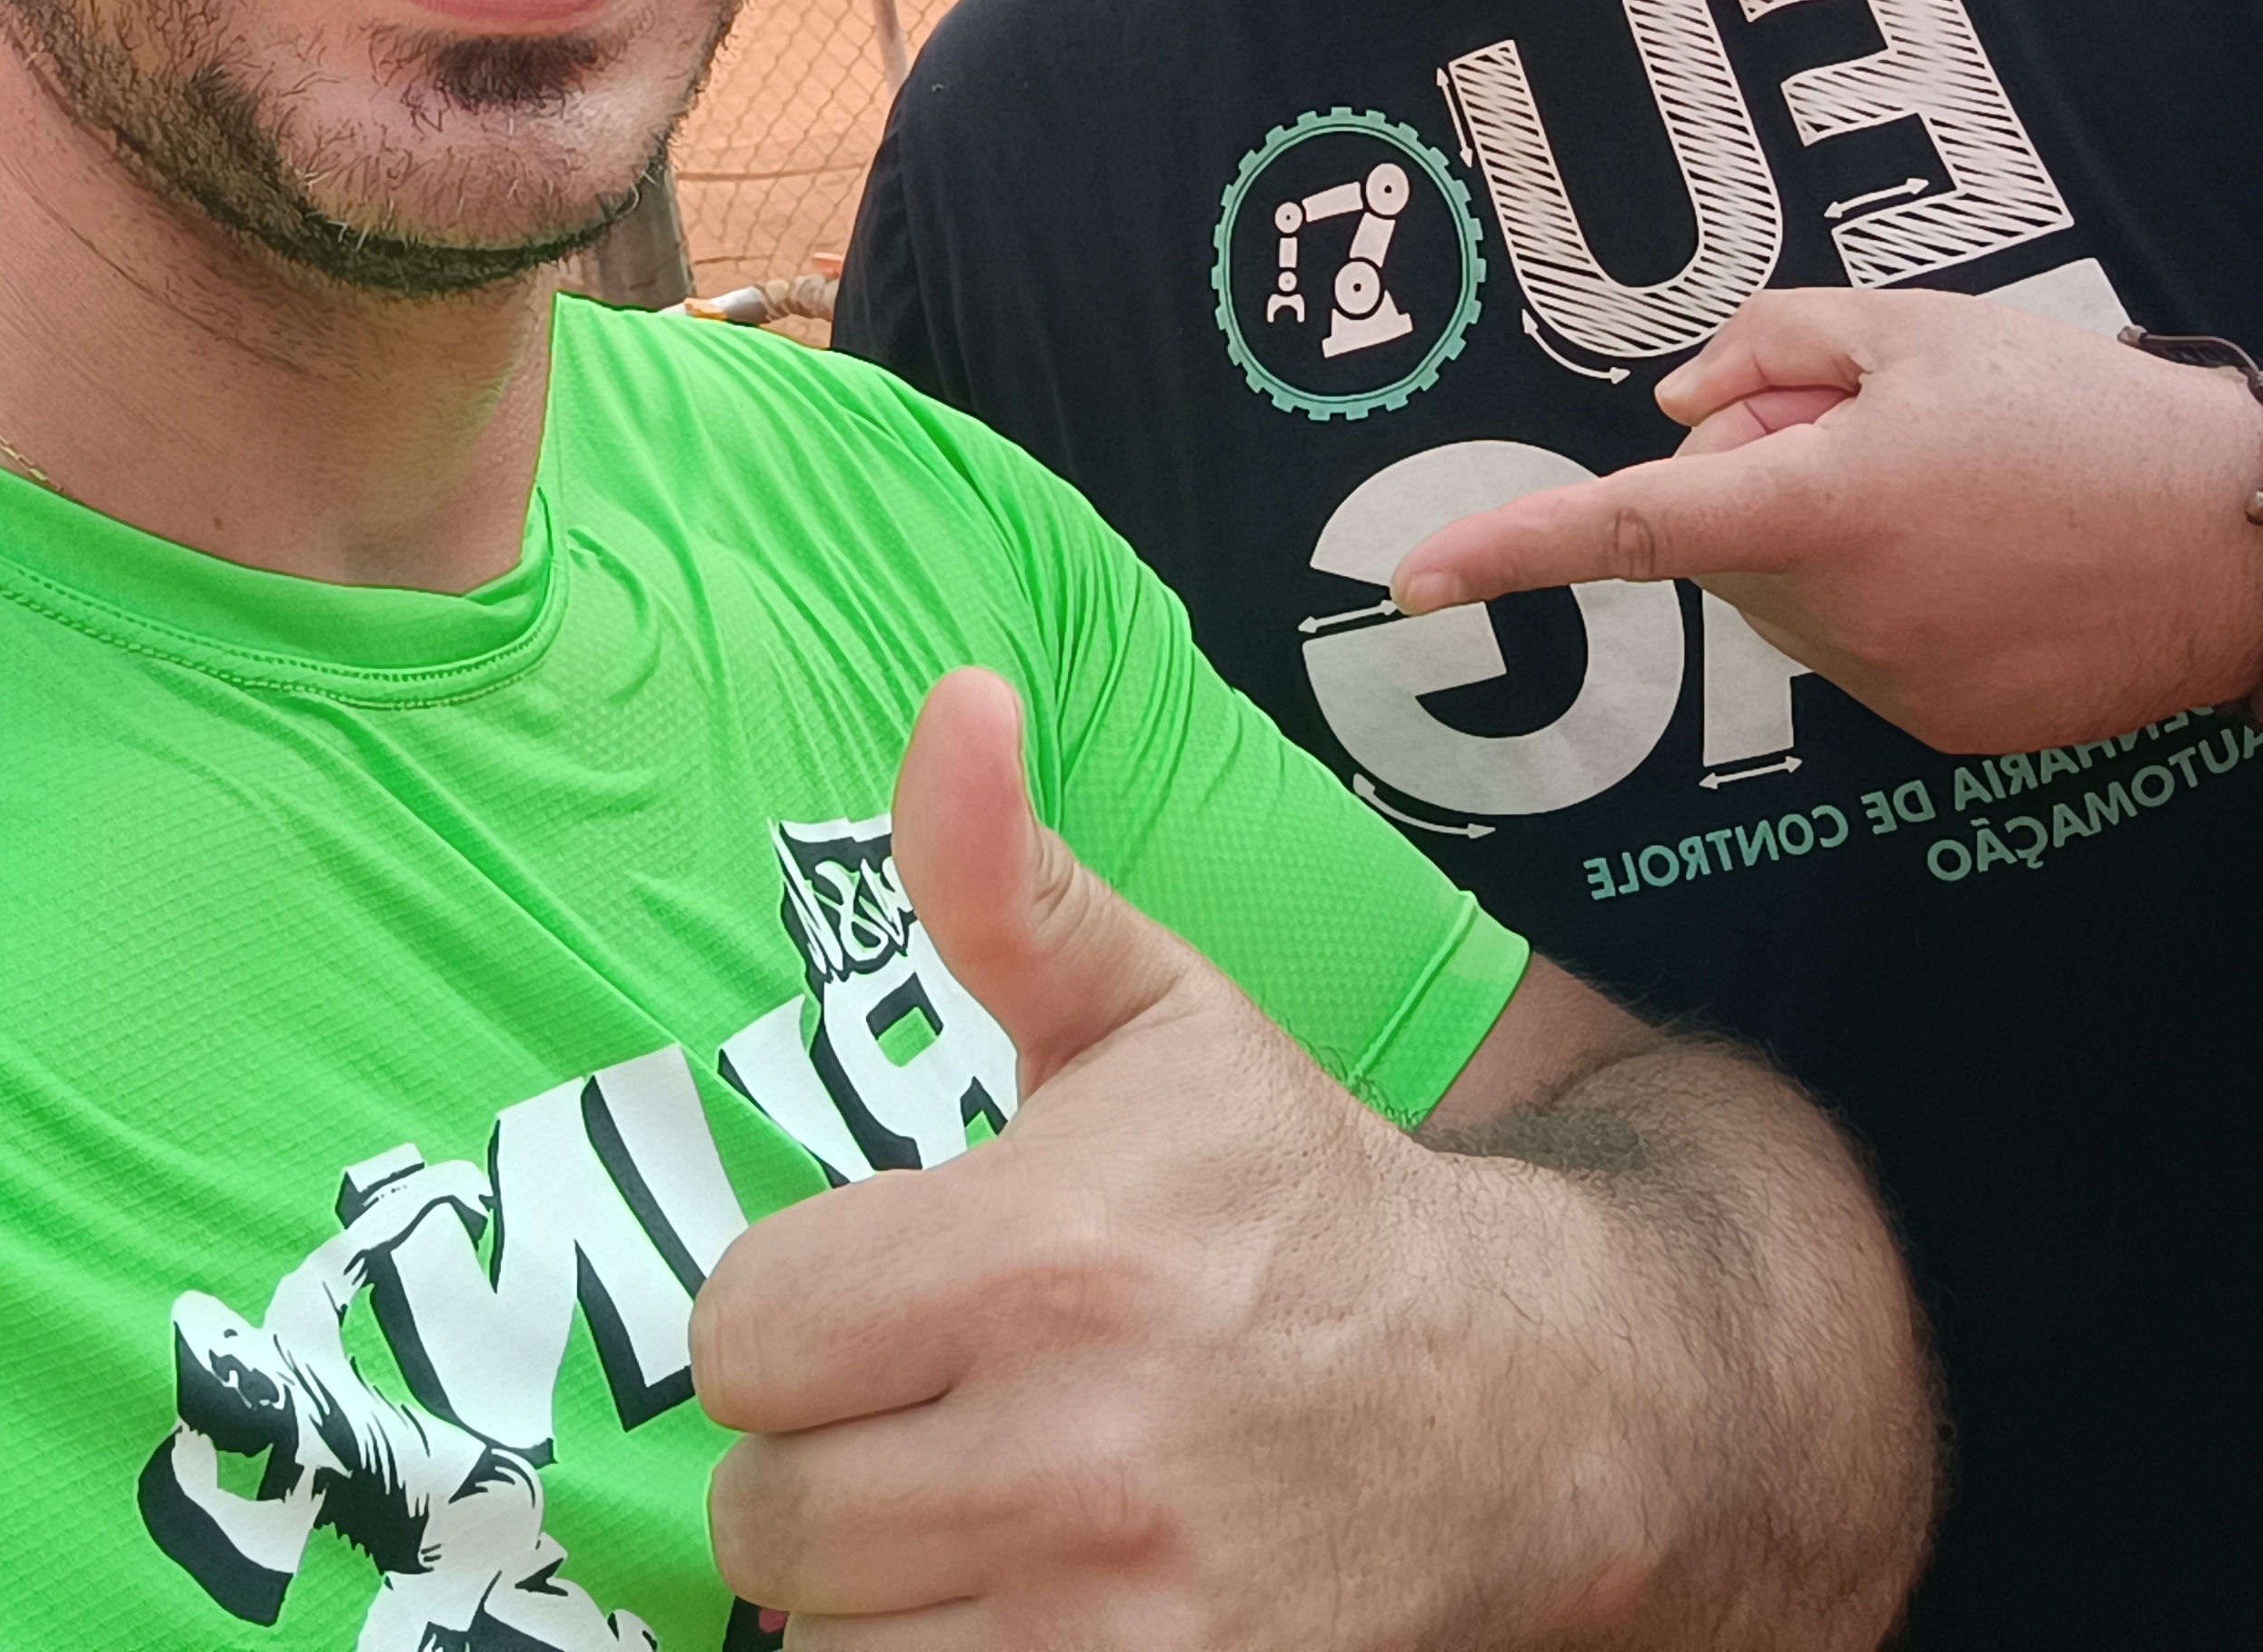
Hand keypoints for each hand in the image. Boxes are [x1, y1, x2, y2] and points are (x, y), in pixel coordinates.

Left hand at [693, 671, 1654, 1650]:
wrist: (1519, 1404)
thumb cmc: (1295, 1193)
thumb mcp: (1159, 1016)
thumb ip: (1012, 883)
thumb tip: (950, 703)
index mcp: (1045, 1253)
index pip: (743, 1332)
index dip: (795, 1309)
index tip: (879, 1292)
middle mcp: (1070, 1455)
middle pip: (767, 1513)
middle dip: (830, 1456)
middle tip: (932, 1405)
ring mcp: (1115, 1627)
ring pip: (835, 1644)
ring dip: (882, 1587)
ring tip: (978, 1503)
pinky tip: (1020, 1590)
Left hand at [1387, 285, 2262, 752]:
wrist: (2234, 538)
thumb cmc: (2073, 412)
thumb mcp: (1914, 328)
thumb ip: (1768, 349)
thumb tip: (1678, 414)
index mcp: (1815, 506)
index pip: (1626, 529)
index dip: (1509, 553)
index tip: (1410, 581)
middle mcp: (1836, 617)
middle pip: (1728, 538)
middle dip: (1764, 473)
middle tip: (1880, 420)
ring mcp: (1889, 688)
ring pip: (1793, 595)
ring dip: (1833, 535)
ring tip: (1964, 489)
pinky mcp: (1941, 732)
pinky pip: (1864, 647)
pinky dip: (1897, 596)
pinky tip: (1992, 556)